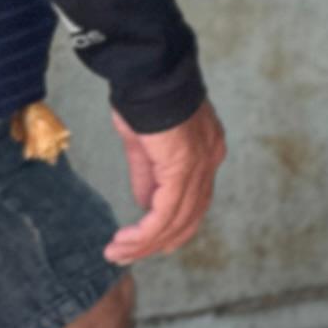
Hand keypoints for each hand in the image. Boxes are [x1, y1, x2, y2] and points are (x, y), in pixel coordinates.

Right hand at [106, 100, 223, 262]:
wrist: (147, 72)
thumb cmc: (143, 98)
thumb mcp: (144, 144)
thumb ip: (148, 175)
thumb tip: (144, 205)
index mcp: (206, 152)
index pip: (195, 201)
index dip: (173, 225)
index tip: (147, 241)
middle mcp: (210, 161)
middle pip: (190, 216)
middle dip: (158, 241)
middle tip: (127, 255)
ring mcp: (201, 165)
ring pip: (178, 220)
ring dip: (145, 243)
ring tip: (117, 253)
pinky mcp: (183, 167)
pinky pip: (165, 212)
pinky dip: (146, 232)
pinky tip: (126, 241)